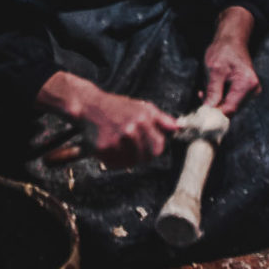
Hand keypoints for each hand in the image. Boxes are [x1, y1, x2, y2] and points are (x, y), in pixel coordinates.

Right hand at [36, 70, 178, 166]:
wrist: (88, 105)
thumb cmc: (117, 107)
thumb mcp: (141, 106)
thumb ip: (161, 118)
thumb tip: (179, 127)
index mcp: (143, 118)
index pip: (158, 147)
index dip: (155, 149)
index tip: (149, 146)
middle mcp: (131, 129)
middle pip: (145, 157)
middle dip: (141, 154)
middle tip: (131, 145)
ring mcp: (116, 140)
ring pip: (130, 162)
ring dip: (127, 158)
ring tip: (120, 145)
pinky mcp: (103, 148)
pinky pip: (115, 163)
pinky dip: (114, 160)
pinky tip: (110, 147)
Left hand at [203, 6, 259, 115]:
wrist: (232, 40)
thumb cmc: (223, 51)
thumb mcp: (214, 70)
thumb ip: (212, 92)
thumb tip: (208, 111)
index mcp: (246, 84)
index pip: (230, 109)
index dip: (214, 114)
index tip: (200, 113)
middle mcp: (253, 90)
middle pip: (230, 109)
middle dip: (214, 105)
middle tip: (201, 94)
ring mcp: (251, 92)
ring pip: (229, 106)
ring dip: (216, 100)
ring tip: (208, 86)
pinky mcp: (247, 92)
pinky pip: (231, 101)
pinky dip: (220, 97)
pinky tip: (214, 87)